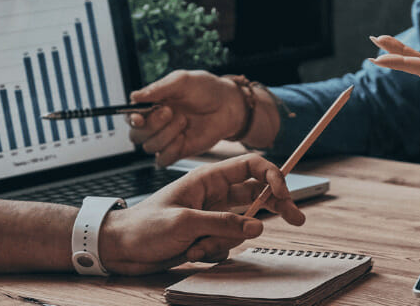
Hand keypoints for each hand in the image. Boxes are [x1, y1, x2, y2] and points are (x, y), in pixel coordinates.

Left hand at [98, 153, 305, 273]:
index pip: (250, 166)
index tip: (284, 194)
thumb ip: (223, 223)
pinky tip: (189, 253)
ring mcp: (211, 216)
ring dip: (223, 242)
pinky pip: (226, 245)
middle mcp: (212, 194)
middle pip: (257, 194)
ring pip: (242, 227)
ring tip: (195, 246)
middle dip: (276, 207)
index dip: (273, 175)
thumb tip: (257, 227)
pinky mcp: (206, 236)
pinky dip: (211, 253)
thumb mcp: (185, 222)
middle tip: (298, 219)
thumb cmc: (144, 227)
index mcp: (207, 178)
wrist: (120, 248)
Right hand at [127, 70, 248, 166]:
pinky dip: (170, 151)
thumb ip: (158, 88)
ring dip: (166, 134)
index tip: (139, 118)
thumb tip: (134, 96)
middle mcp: (155, 124)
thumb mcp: (182, 81)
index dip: (131, 119)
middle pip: (135, 135)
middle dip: (152, 125)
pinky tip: (183, 138)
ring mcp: (166, 139)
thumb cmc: (205, 89)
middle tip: (170, 112)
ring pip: (149, 147)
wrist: (228, 105)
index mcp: (151, 105)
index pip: (130, 116)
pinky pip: (162, 160)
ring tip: (184, 120)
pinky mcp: (177, 151)